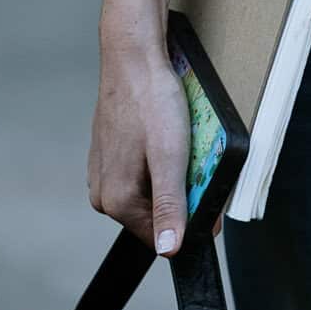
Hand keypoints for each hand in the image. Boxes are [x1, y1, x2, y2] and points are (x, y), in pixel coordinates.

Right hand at [87, 40, 222, 252]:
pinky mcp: (110, 157)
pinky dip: (159, 161)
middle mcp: (103, 193)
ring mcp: (104, 174)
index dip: (190, 221)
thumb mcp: (170, 157)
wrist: (133, 60)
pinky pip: (142, 173)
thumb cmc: (151, 102)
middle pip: (156, 214)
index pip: (162, 237)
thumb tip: (169, 249)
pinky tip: (165, 138)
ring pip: (150, 192)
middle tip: (193, 163)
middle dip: (180, 196)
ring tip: (178, 146)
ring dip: (171, 177)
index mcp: (116, 201)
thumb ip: (170, 205)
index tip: (207, 197)